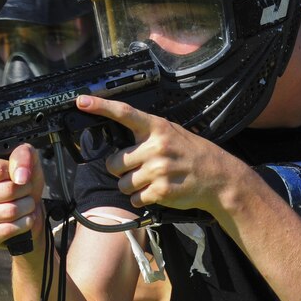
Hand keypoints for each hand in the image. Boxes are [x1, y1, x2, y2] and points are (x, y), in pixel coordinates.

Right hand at [0, 143, 44, 250]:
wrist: (29, 209)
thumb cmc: (22, 182)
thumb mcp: (26, 160)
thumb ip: (22, 156)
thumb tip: (20, 177)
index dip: (13, 171)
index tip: (19, 174)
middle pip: (3, 191)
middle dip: (23, 190)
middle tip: (27, 190)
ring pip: (8, 211)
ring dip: (26, 207)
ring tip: (28, 203)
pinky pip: (4, 231)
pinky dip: (22, 224)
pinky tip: (26, 218)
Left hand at [76, 95, 238, 214]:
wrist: (218, 177)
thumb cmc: (191, 153)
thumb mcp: (172, 133)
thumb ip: (146, 133)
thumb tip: (116, 139)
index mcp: (157, 128)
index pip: (124, 113)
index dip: (100, 106)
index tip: (81, 101)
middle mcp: (156, 147)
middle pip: (113, 163)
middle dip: (121, 169)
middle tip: (138, 167)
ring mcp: (158, 170)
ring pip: (122, 184)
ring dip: (132, 186)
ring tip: (151, 180)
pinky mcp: (161, 191)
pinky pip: (136, 199)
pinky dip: (143, 198)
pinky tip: (158, 190)